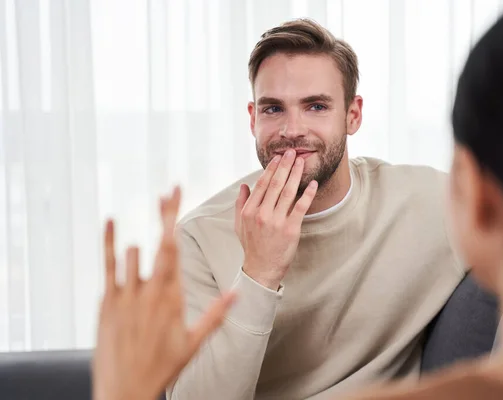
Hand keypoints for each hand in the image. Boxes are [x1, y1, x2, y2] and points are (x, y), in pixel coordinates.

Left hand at [93, 187, 235, 399]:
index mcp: (173, 297)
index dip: (175, 220)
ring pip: (133, 254)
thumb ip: (216, 314)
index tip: (177, 198)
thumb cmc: (162, 366)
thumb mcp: (193, 342)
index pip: (176, 250)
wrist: (126, 389)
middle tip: (169, 190)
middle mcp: (149, 290)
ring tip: (148, 260)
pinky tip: (110, 223)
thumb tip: (238, 293)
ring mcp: (126, 294)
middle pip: (159, 242)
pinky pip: (107, 266)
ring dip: (141, 246)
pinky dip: (108, 242)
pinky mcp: (107, 301)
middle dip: (165, 214)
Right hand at [235, 149, 317, 289]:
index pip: (261, 184)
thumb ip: (241, 204)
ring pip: (287, 192)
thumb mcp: (239, 225)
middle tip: (292, 152)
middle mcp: (262, 214)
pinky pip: (300, 207)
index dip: (271, 169)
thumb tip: (243, 186)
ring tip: (302, 162)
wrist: (262, 269)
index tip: (278, 158)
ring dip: (296, 174)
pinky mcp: (291, 229)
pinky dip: (307, 194)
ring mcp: (277, 222)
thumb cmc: (252, 246)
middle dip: (285, 166)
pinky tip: (312, 183)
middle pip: (275, 184)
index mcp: (250, 211)